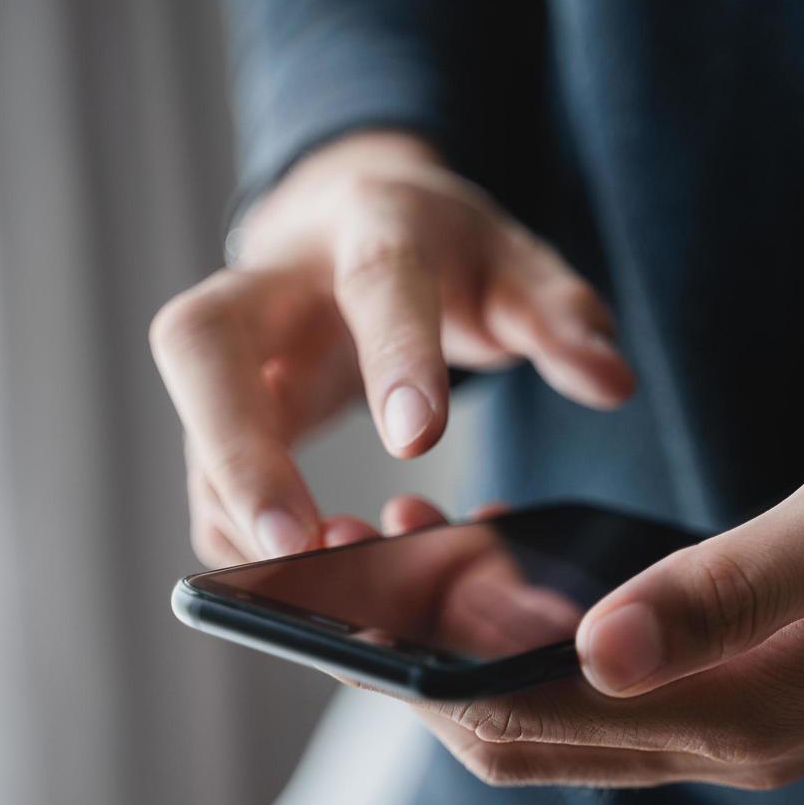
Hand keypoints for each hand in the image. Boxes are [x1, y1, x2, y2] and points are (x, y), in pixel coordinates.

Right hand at [149, 131, 634, 565]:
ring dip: (233, 509)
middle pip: (204, 341)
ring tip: (295, 582)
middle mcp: (274, 282)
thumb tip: (610, 380)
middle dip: (237, 443)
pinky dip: (236, 532)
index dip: (393, 355)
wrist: (353, 222)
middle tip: (290, 538)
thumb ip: (560, 316)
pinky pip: (206, 474)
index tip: (417, 440)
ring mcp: (231, 345)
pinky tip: (285, 580)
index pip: (375, 280)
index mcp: (371, 226)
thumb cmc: (440, 251)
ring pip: (192, 420)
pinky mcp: (217, 406)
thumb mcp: (514, 264)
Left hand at [361, 394, 803, 788]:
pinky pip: (596, 688)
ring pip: (551, 719)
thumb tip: (594, 649)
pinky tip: (494, 565)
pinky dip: (523, 641)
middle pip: (522, 741)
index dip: (428, 684)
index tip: (346, 624)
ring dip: (464, 657)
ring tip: (402, 552)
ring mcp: (726, 724)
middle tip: (347, 578)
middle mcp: (724, 743)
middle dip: (421, 674)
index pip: (539, 727)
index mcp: (748, 716)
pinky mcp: (729, 689)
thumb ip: (729, 591)